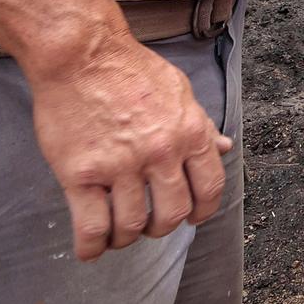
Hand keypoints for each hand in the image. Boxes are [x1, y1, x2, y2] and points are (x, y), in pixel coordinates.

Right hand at [29, 34, 232, 260]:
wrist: (80, 54)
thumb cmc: (128, 69)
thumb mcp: (178, 90)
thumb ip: (200, 124)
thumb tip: (223, 148)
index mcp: (189, 132)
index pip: (210, 188)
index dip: (203, 211)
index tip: (191, 218)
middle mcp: (161, 153)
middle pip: (172, 214)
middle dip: (163, 227)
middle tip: (150, 225)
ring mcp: (120, 166)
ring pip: (132, 226)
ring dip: (126, 237)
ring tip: (118, 233)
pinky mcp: (81, 174)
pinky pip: (91, 227)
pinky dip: (92, 247)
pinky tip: (90, 250)